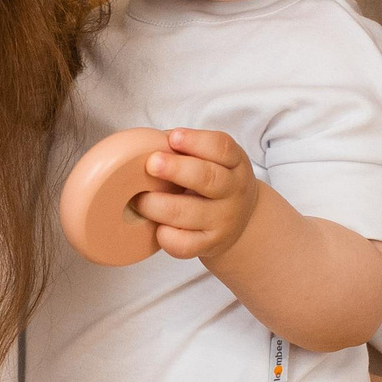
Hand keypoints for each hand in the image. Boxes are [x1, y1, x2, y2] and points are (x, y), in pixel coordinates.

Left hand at [132, 128, 258, 261]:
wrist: (241, 222)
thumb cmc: (214, 183)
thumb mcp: (213, 159)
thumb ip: (185, 149)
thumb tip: (145, 144)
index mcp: (234, 163)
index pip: (221, 147)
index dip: (196, 141)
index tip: (173, 137)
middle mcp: (233, 191)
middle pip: (207, 178)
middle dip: (176, 170)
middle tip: (151, 165)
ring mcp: (223, 220)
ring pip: (189, 213)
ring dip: (158, 205)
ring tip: (139, 200)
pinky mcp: (210, 244)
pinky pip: (184, 244)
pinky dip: (165, 235)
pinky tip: (156, 227)